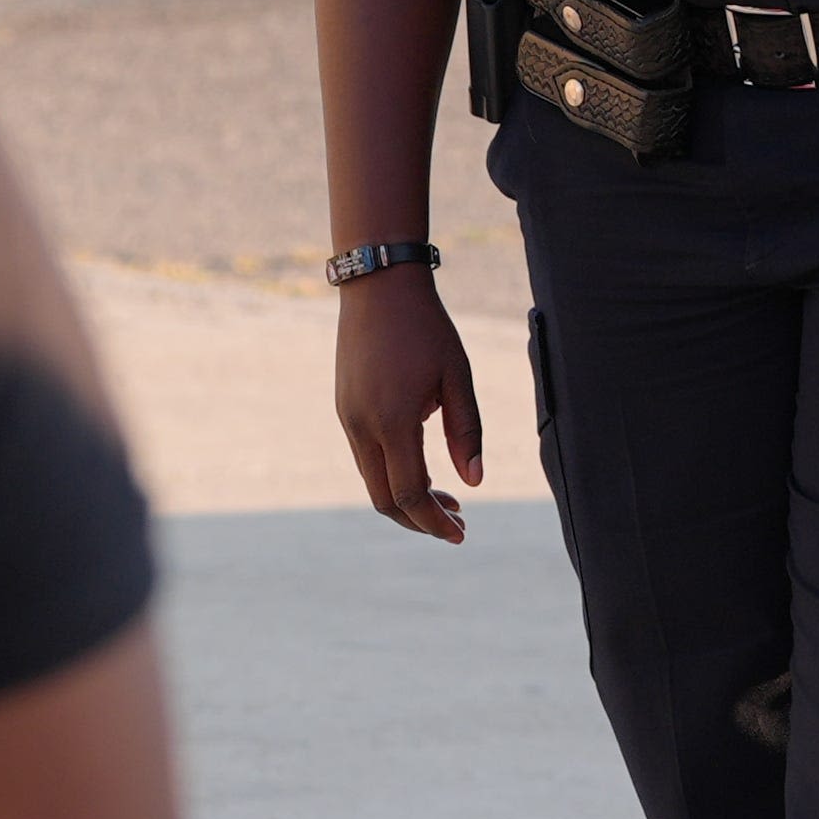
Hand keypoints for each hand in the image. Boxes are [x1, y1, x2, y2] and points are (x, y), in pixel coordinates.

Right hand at [333, 269, 480, 544]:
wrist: (378, 285)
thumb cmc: (426, 327)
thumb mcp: (458, 376)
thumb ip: (466, 431)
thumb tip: (474, 484)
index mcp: (392, 420)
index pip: (409, 493)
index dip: (434, 521)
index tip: (461, 534)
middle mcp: (361, 425)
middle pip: (384, 499)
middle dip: (419, 520)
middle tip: (457, 524)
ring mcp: (347, 418)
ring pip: (372, 480)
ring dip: (407, 498)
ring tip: (447, 499)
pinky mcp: (344, 409)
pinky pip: (366, 457)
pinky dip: (393, 474)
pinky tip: (422, 468)